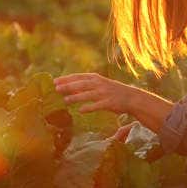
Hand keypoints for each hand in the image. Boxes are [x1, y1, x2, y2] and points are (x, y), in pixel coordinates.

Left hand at [54, 73, 173, 132]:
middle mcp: (100, 84)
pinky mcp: (110, 103)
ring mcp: (105, 93)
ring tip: (65, 100)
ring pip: (88, 94)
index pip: (79, 77)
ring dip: (76, 97)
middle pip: (81, 84)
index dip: (66, 79)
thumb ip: (86, 86)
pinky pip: (98, 105)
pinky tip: (81, 111)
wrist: (132, 98)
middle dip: (68, 86)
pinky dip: (89, 107)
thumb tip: (69, 89)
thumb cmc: (113, 92)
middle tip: (56, 88)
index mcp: (97, 78)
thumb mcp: (100, 85)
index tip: (55, 81)